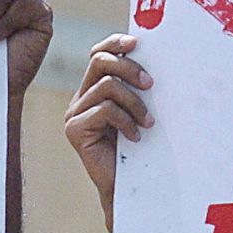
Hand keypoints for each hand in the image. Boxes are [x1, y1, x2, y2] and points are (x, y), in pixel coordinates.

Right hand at [62, 34, 153, 229]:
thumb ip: (140, 89)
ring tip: (148, 123)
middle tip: (152, 84)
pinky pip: (104, 109)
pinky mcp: (74, 129)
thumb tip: (158, 61)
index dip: (115, 43)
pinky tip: (136, 137)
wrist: (129, 189)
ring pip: (107, 86)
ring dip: (135, 103)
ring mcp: (74, 114)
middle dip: (129, 67)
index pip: (99, 54)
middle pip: (100, 62)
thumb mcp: (140, 111)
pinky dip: (126, 121)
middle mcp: (80, 98)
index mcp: (94, 89)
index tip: (137, 43)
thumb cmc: (140, 150)